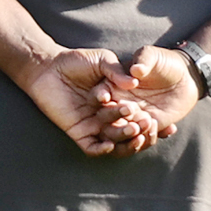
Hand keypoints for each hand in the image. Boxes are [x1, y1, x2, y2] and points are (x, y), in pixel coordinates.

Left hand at [23, 46, 153, 156]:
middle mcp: (107, 115)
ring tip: (132, 129)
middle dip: (139, 127)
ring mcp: (93, 125)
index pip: (137, 113)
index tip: (162, 119)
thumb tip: (134, 81)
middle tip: (147, 122)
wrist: (48, 68)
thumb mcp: (101, 60)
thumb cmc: (75, 61)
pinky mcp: (78, 132)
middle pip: (127, 128)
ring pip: (113, 139)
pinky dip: (101, 149)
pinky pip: (92, 147)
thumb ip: (116, 71)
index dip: (149, 119)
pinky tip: (109, 144)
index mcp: (117, 100)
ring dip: (124, 137)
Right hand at [103, 45, 204, 143]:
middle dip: (115, 122)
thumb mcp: (153, 56)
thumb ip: (143, 60)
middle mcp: (119, 104)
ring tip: (149, 124)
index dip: (99, 98)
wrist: (185, 77)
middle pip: (107, 119)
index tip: (105, 99)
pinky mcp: (147, 126)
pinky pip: (143, 137)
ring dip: (132, 134)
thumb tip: (136, 70)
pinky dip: (150, 137)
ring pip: (123, 133)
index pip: (99, 95)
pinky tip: (163, 128)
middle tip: (131, 117)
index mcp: (113, 85)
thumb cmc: (164, 62)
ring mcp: (132, 118)